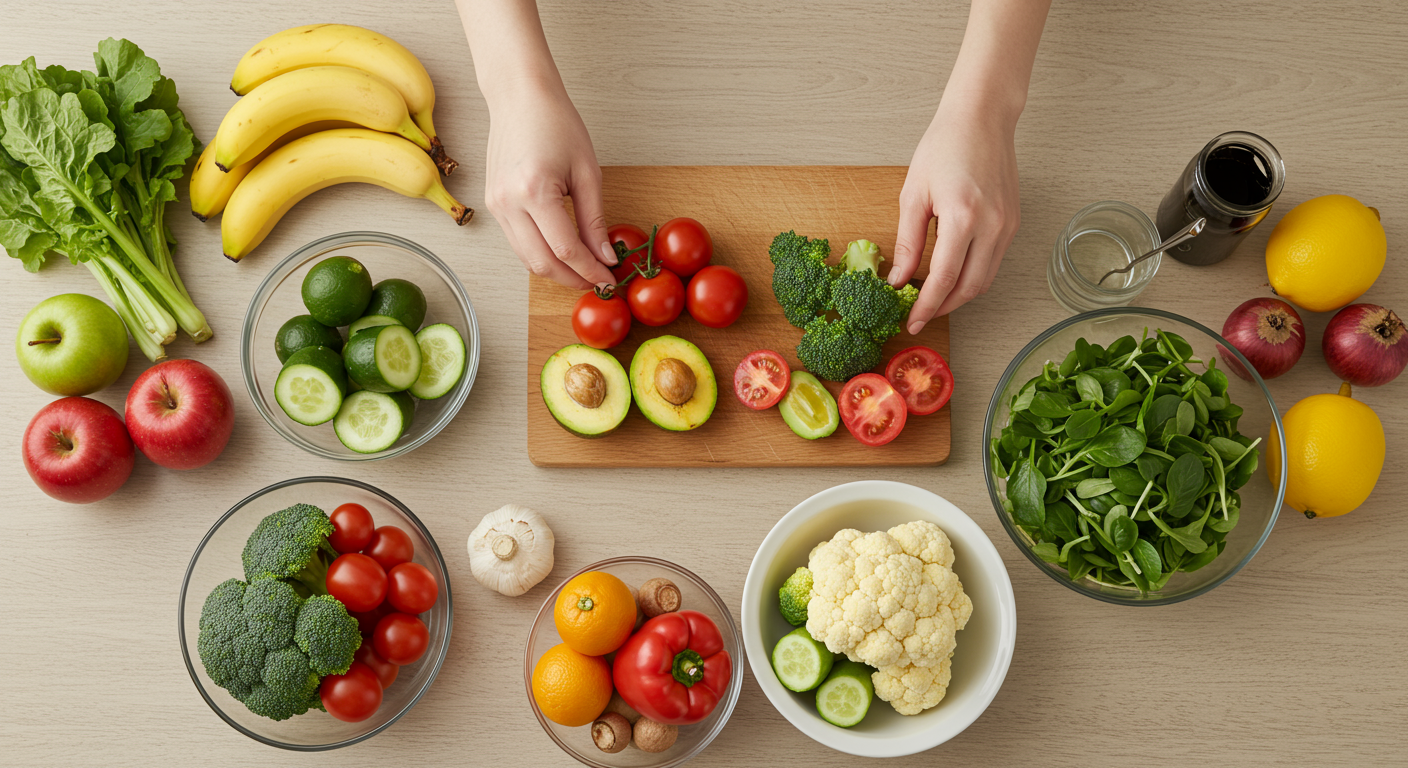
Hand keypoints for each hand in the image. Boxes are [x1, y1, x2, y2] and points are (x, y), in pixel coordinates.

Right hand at [483, 84, 614, 288]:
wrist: (519, 97)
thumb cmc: (555, 122)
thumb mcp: (587, 171)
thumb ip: (595, 219)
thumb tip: (605, 256)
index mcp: (535, 191)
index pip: (566, 250)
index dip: (590, 270)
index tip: (609, 279)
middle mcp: (509, 202)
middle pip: (542, 263)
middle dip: (572, 279)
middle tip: (597, 281)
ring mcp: (496, 205)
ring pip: (526, 259)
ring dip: (556, 271)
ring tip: (582, 270)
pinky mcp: (493, 204)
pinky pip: (517, 243)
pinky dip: (540, 254)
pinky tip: (562, 253)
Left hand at [890, 99, 1021, 333]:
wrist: (982, 117)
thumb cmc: (944, 146)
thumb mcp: (913, 194)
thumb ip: (908, 241)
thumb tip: (899, 279)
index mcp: (963, 217)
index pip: (943, 279)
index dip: (926, 306)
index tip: (911, 322)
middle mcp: (992, 226)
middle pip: (969, 288)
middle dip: (943, 308)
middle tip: (920, 316)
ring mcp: (1008, 226)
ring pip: (985, 280)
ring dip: (959, 296)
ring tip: (934, 300)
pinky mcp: (1014, 223)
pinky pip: (993, 262)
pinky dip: (972, 276)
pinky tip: (952, 275)